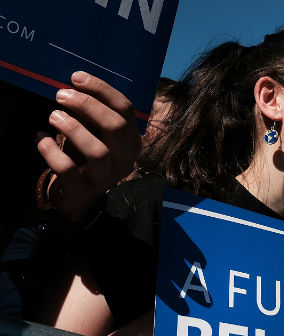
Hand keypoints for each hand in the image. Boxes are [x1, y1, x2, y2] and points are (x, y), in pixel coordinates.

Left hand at [37, 71, 141, 220]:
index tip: (76, 77)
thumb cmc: (84, 158)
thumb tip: (74, 84)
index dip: (102, 90)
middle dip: (87, 105)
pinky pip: (67, 169)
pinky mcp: (83, 191)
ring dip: (72, 128)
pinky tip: (40, 137)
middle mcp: (125, 160)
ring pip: (97, 151)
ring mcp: (106, 178)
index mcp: (132, 142)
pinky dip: (50, 150)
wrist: (78, 198)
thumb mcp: (94, 135)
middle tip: (61, 94)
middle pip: (115, 127)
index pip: (125, 110)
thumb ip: (91, 115)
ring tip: (53, 115)